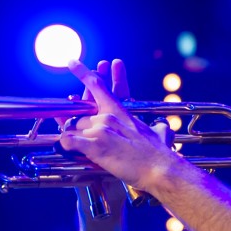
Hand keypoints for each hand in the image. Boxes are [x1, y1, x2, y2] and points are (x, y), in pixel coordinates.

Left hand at [59, 58, 176, 191]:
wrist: (159, 168)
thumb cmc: (159, 153)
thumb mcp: (160, 133)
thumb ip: (158, 127)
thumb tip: (164, 127)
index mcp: (119, 111)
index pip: (98, 86)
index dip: (82, 72)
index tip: (71, 62)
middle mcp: (107, 117)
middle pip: (80, 117)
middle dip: (80, 129)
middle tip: (88, 140)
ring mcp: (100, 130)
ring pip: (73, 129)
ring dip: (77, 139)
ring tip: (91, 151)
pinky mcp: (95, 146)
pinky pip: (69, 141)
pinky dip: (66, 144)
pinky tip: (70, 147)